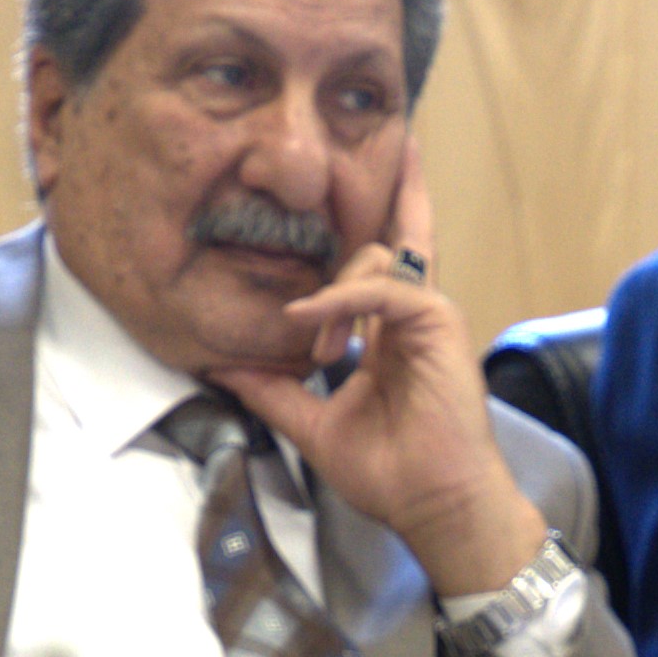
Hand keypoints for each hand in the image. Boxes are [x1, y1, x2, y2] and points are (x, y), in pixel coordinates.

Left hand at [220, 153, 542, 599]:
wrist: (434, 506)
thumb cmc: (391, 473)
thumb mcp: (313, 426)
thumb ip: (272, 391)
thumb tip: (219, 366)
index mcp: (390, 332)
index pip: (377, 264)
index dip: (377, 219)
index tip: (367, 177)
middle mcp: (411, 315)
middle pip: (398, 233)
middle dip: (396, 188)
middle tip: (399, 150)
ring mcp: (428, 315)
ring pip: (375, 257)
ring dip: (331, 298)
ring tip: (319, 353)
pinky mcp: (438, 322)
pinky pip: (383, 288)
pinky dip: (342, 301)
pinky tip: (311, 323)